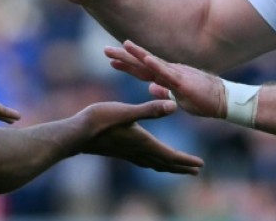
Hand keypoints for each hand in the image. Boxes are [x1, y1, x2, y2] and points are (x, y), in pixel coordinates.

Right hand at [80, 100, 203, 174]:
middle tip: (197, 170)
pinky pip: (144, 161)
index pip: (170, 156)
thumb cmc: (98, 121)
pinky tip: (152, 159)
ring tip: (180, 168)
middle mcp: (138, 151)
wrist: (75, 134)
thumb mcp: (126, 111)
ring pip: (155, 164)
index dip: (186, 160)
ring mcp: (129, 153)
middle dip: (182, 167)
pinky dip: (155, 162)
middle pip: (165, 163)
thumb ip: (150, 109)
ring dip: (169, 166)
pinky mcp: (121, 151)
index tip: (200, 165)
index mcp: (143, 143)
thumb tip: (174, 106)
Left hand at [105, 41, 225, 119]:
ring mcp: (176, 74)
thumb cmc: (203, 100)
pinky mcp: (183, 81)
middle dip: (124, 57)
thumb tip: (150, 87)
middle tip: (105, 50)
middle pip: (143, 63)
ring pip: (152, 63)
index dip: (127, 65)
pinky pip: (166, 71)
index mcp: (168, 76)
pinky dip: (155, 64)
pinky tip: (144, 58)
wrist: (223, 101)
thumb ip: (164, 91)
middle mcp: (170, 71)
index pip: (143, 69)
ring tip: (121, 46)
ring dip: (136, 55)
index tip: (111, 60)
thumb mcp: (178, 98)